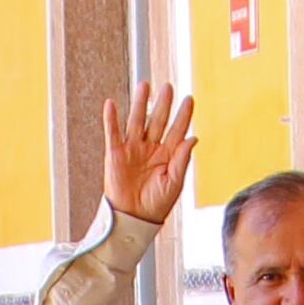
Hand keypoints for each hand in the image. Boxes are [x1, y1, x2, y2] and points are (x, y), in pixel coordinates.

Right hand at [103, 85, 197, 231]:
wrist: (134, 218)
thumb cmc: (156, 205)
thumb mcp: (174, 183)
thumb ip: (182, 160)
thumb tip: (193, 138)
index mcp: (168, 155)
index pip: (177, 130)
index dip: (183, 115)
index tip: (189, 99)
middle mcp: (150, 148)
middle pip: (157, 121)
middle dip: (162, 104)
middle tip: (168, 87)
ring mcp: (133, 149)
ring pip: (137, 121)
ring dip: (140, 103)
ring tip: (144, 86)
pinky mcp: (116, 154)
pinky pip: (113, 133)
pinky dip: (111, 119)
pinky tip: (111, 104)